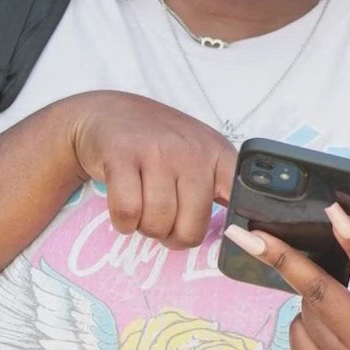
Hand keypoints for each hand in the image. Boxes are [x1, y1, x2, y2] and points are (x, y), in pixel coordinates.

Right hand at [60, 90, 236, 248]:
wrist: (108, 112)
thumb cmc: (160, 142)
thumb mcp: (200, 154)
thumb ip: (220, 186)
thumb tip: (237, 231)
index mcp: (218, 153)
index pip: (241, 198)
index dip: (233, 227)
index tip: (219, 233)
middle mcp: (192, 151)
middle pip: (191, 227)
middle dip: (174, 237)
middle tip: (164, 224)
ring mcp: (157, 152)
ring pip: (157, 223)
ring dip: (146, 228)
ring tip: (144, 212)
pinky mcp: (121, 156)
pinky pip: (128, 211)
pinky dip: (124, 223)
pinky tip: (125, 211)